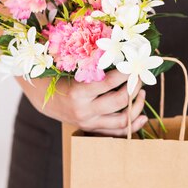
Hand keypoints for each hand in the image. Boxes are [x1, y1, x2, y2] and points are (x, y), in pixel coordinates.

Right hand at [22, 69, 147, 135]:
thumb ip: (94, 65)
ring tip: (142, 93)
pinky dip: (132, 125)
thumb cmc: (60, 78)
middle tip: (139, 76)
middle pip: (119, 102)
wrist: (45, 99)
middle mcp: (84, 110)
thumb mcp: (73, 69)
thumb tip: (121, 54)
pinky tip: (141, 116)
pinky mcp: (92, 129)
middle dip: (134, 87)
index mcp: (77, 93)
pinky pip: (117, 132)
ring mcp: (89, 122)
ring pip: (122, 120)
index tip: (134, 64)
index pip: (109, 83)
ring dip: (137, 106)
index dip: (125, 73)